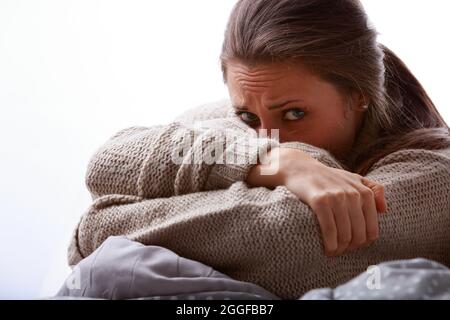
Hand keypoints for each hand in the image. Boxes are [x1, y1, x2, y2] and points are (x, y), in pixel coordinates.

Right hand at [247, 147, 387, 256]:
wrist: (299, 167)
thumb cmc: (327, 177)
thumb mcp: (353, 178)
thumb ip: (373, 189)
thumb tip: (384, 210)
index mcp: (364, 192)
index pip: (371, 230)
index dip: (362, 244)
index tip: (351, 247)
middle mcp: (353, 194)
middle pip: (358, 235)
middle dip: (350, 248)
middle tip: (340, 251)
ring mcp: (336, 197)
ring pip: (344, 235)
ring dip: (339, 250)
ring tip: (332, 252)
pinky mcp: (320, 201)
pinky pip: (329, 229)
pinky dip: (329, 244)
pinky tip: (327, 249)